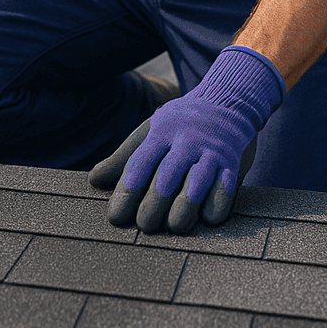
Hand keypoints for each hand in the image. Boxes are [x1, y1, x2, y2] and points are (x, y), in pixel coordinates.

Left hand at [88, 46, 284, 234]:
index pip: (139, 164)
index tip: (116, 217)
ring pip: (196, 184)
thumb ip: (124, 157)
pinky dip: (217, 205)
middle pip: (166, 178)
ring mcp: (210, 152)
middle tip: (145, 225)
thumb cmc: (180, 124)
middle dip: (153, 205)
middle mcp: (185, 141)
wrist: (227, 101)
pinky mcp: (232, 162)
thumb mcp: (151, 131)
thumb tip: (93, 180)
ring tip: (175, 226)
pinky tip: (208, 219)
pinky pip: (226, 187)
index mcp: (161, 133)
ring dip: (184, 209)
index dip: (126, 192)